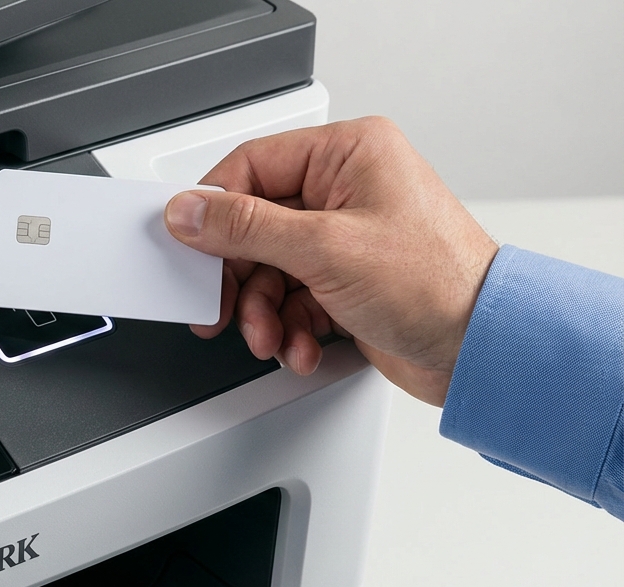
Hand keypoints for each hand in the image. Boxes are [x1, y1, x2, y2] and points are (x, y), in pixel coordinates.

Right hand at [163, 117, 499, 405]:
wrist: (482, 350)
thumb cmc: (437, 284)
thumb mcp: (324, 248)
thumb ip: (245, 229)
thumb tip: (189, 211)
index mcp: (349, 153)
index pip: (251, 167)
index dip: (214, 209)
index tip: (187, 243)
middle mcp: (347, 188)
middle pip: (254, 226)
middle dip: (241, 278)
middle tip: (219, 308)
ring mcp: (346, 237)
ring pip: (269, 269)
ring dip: (263, 312)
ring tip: (271, 337)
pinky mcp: (346, 280)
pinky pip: (292, 298)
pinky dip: (288, 327)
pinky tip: (300, 345)